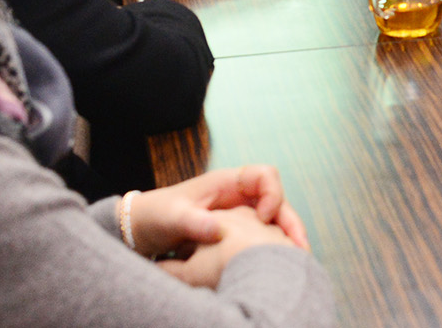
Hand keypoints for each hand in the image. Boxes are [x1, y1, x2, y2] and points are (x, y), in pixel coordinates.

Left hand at [125, 165, 307, 262]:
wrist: (143, 229)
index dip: (271, 193)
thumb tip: (218, 231)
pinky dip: (273, 247)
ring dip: (287, 237)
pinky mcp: (238, 231)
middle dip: (291, 221)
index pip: (264, 175)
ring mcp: (241, 213)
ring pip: (275, 220)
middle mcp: (239, 195)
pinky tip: (278, 265)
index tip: (261, 218)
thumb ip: (193, 222)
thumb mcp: (171, 217)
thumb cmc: (156, 215)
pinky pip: (264, 235)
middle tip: (299, 246)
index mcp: (227, 182)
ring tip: (297, 260)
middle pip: (277, 200)